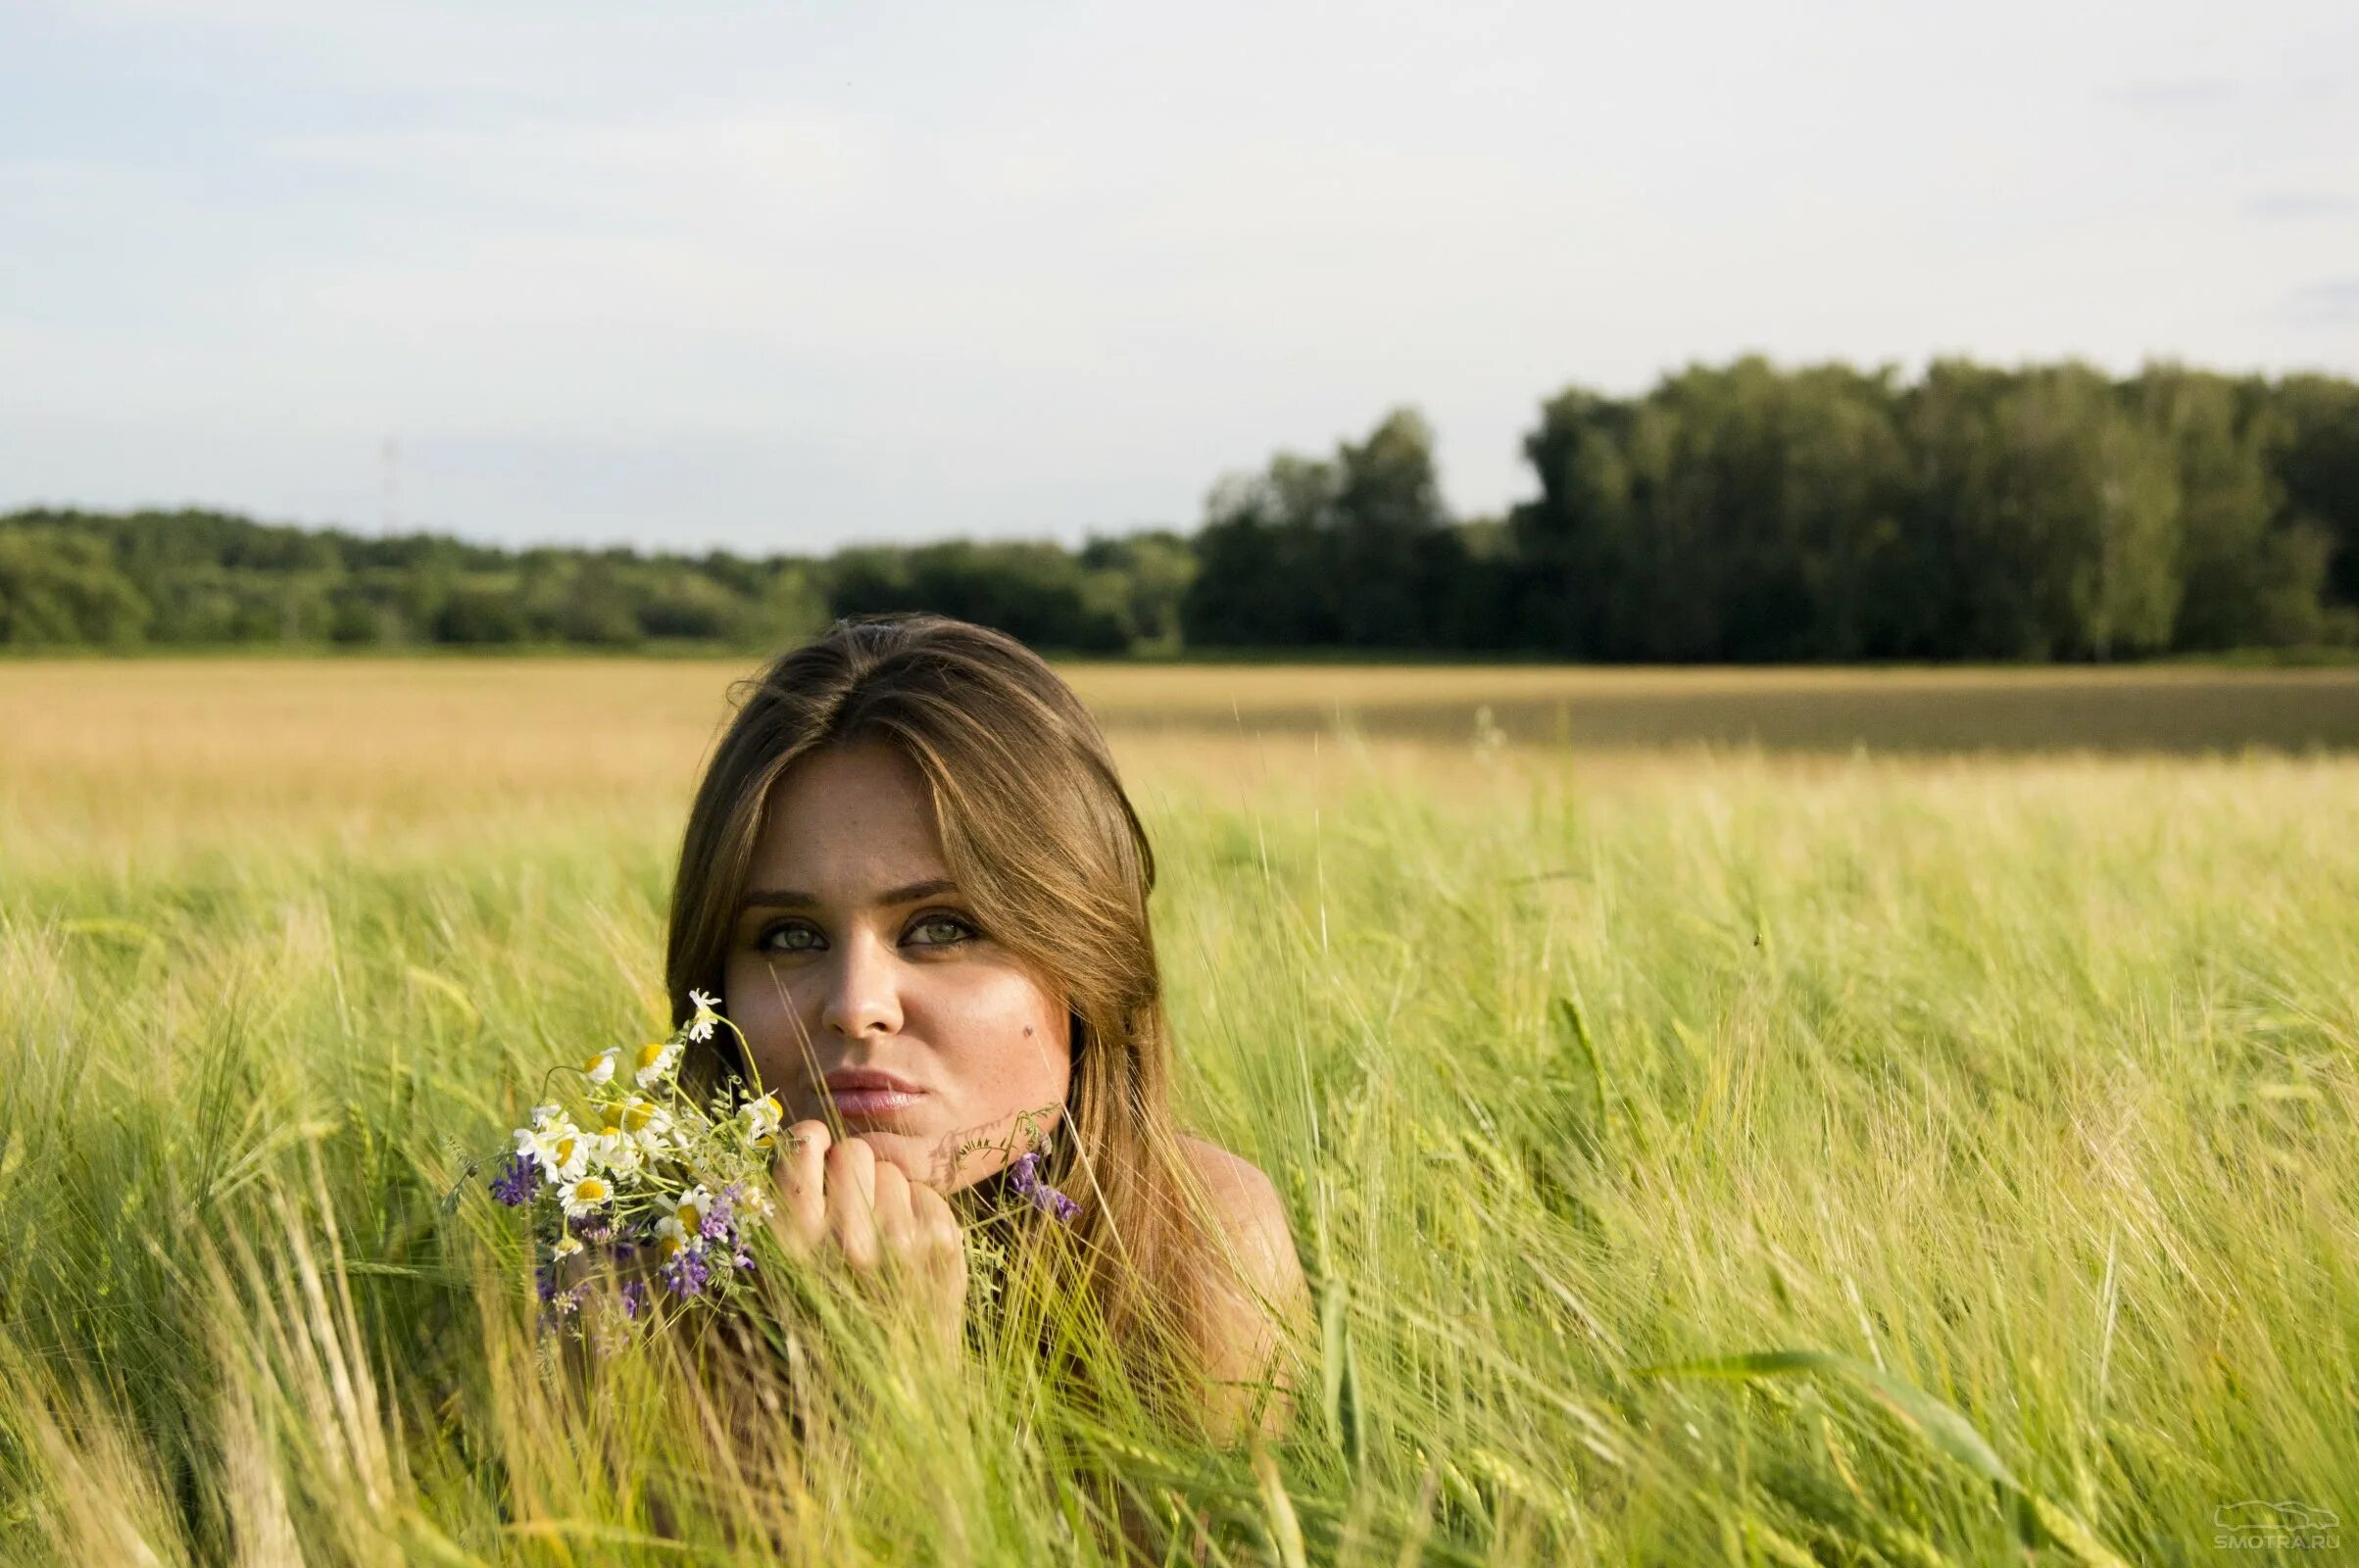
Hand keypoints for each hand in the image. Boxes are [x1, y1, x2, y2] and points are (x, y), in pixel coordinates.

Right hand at [770, 1120, 966, 1353]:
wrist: (884, 1396)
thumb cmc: (820, 1332)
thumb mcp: (775, 1276)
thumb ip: (780, 1210)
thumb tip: (804, 1138)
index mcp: (791, 1245)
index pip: (804, 1144)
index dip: (809, 1145)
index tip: (814, 1156)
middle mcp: (846, 1242)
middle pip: (853, 1151)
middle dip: (850, 1173)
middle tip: (847, 1208)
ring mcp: (901, 1246)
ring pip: (893, 1172)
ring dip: (884, 1196)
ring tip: (876, 1239)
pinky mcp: (944, 1252)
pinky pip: (927, 1194)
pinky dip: (917, 1215)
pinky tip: (905, 1251)